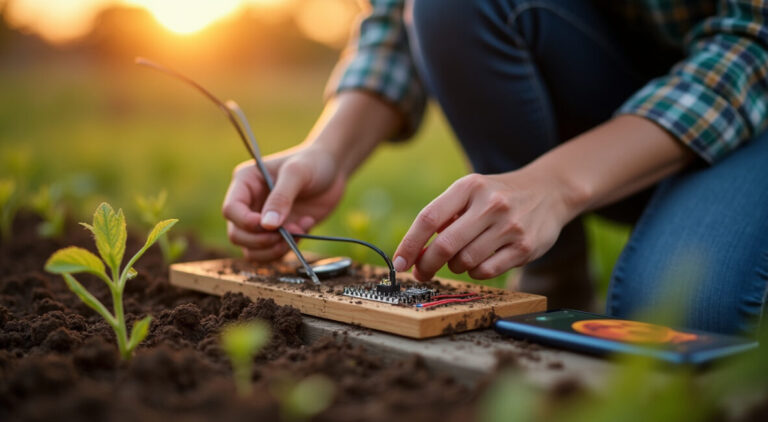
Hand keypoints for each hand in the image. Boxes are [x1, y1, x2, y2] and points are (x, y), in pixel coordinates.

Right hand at [222, 145, 345, 261]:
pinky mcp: (277, 232)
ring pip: (252, 250)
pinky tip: (306, 227)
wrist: (332, 170)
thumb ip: (281, 198)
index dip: (245, 222)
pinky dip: (288, 247)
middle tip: (289, 231)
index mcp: (245, 183)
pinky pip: (272, 252)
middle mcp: (249, 204)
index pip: (231, 210)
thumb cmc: (312, 162)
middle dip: (262, 240)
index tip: (269, 225)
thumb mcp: (297, 173)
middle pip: (237, 234)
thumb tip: (267, 225)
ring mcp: (262, 220)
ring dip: (275, 249)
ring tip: (299, 231)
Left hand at [392, 171, 574, 279]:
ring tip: (459, 259)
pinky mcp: (525, 247)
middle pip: (445, 245)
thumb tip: (414, 254)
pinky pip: (486, 271)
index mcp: (469, 187)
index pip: (428, 218)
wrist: (550, 191)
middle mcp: (490, 204)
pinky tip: (479, 262)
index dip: (409, 244)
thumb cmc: (497, 196)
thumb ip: (444, 217)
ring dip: (455, 266)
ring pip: (465, 261)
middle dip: (427, 264)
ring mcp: (510, 226)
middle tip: (422, 273)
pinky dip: (475, 272)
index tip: (399, 263)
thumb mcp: (470, 193)